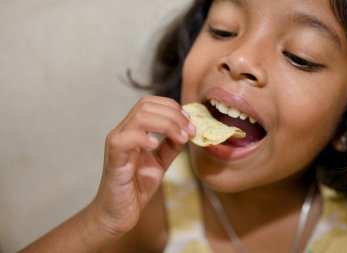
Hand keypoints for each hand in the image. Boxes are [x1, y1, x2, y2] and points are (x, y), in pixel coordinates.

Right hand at [90, 95, 193, 237]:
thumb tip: (187, 131)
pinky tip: (155, 145)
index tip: (190, 122)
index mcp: (133, 130)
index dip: (172, 107)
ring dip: (167, 123)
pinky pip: (125, 139)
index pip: (150, 103)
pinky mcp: (113, 158)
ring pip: (139, 116)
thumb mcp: (160, 162)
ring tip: (181, 138)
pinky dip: (143, 138)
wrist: (118, 212)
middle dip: (174, 114)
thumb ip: (171, 146)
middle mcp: (123, 131)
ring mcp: (116, 143)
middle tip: (190, 131)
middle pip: (146, 105)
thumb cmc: (135, 187)